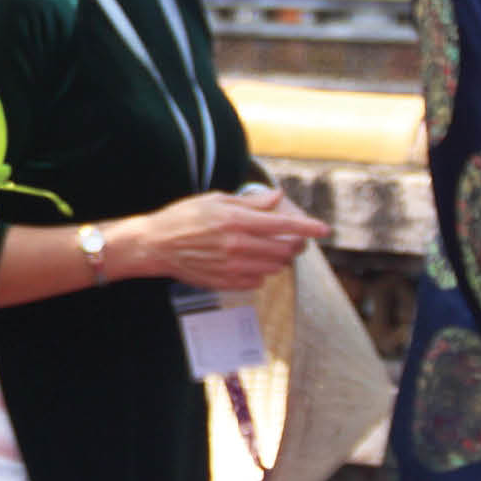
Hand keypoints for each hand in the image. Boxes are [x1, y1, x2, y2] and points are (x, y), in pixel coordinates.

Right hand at [113, 188, 330, 291]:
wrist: (156, 245)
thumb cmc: (183, 218)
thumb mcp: (214, 200)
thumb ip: (250, 202)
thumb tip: (277, 198)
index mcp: (235, 220)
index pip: (283, 224)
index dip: (308, 227)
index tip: (324, 229)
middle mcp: (238, 245)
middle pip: (285, 249)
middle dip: (295, 244)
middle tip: (291, 239)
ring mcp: (233, 266)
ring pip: (275, 266)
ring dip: (279, 258)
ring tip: (268, 250)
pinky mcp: (227, 282)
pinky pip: (259, 281)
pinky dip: (262, 272)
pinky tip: (250, 263)